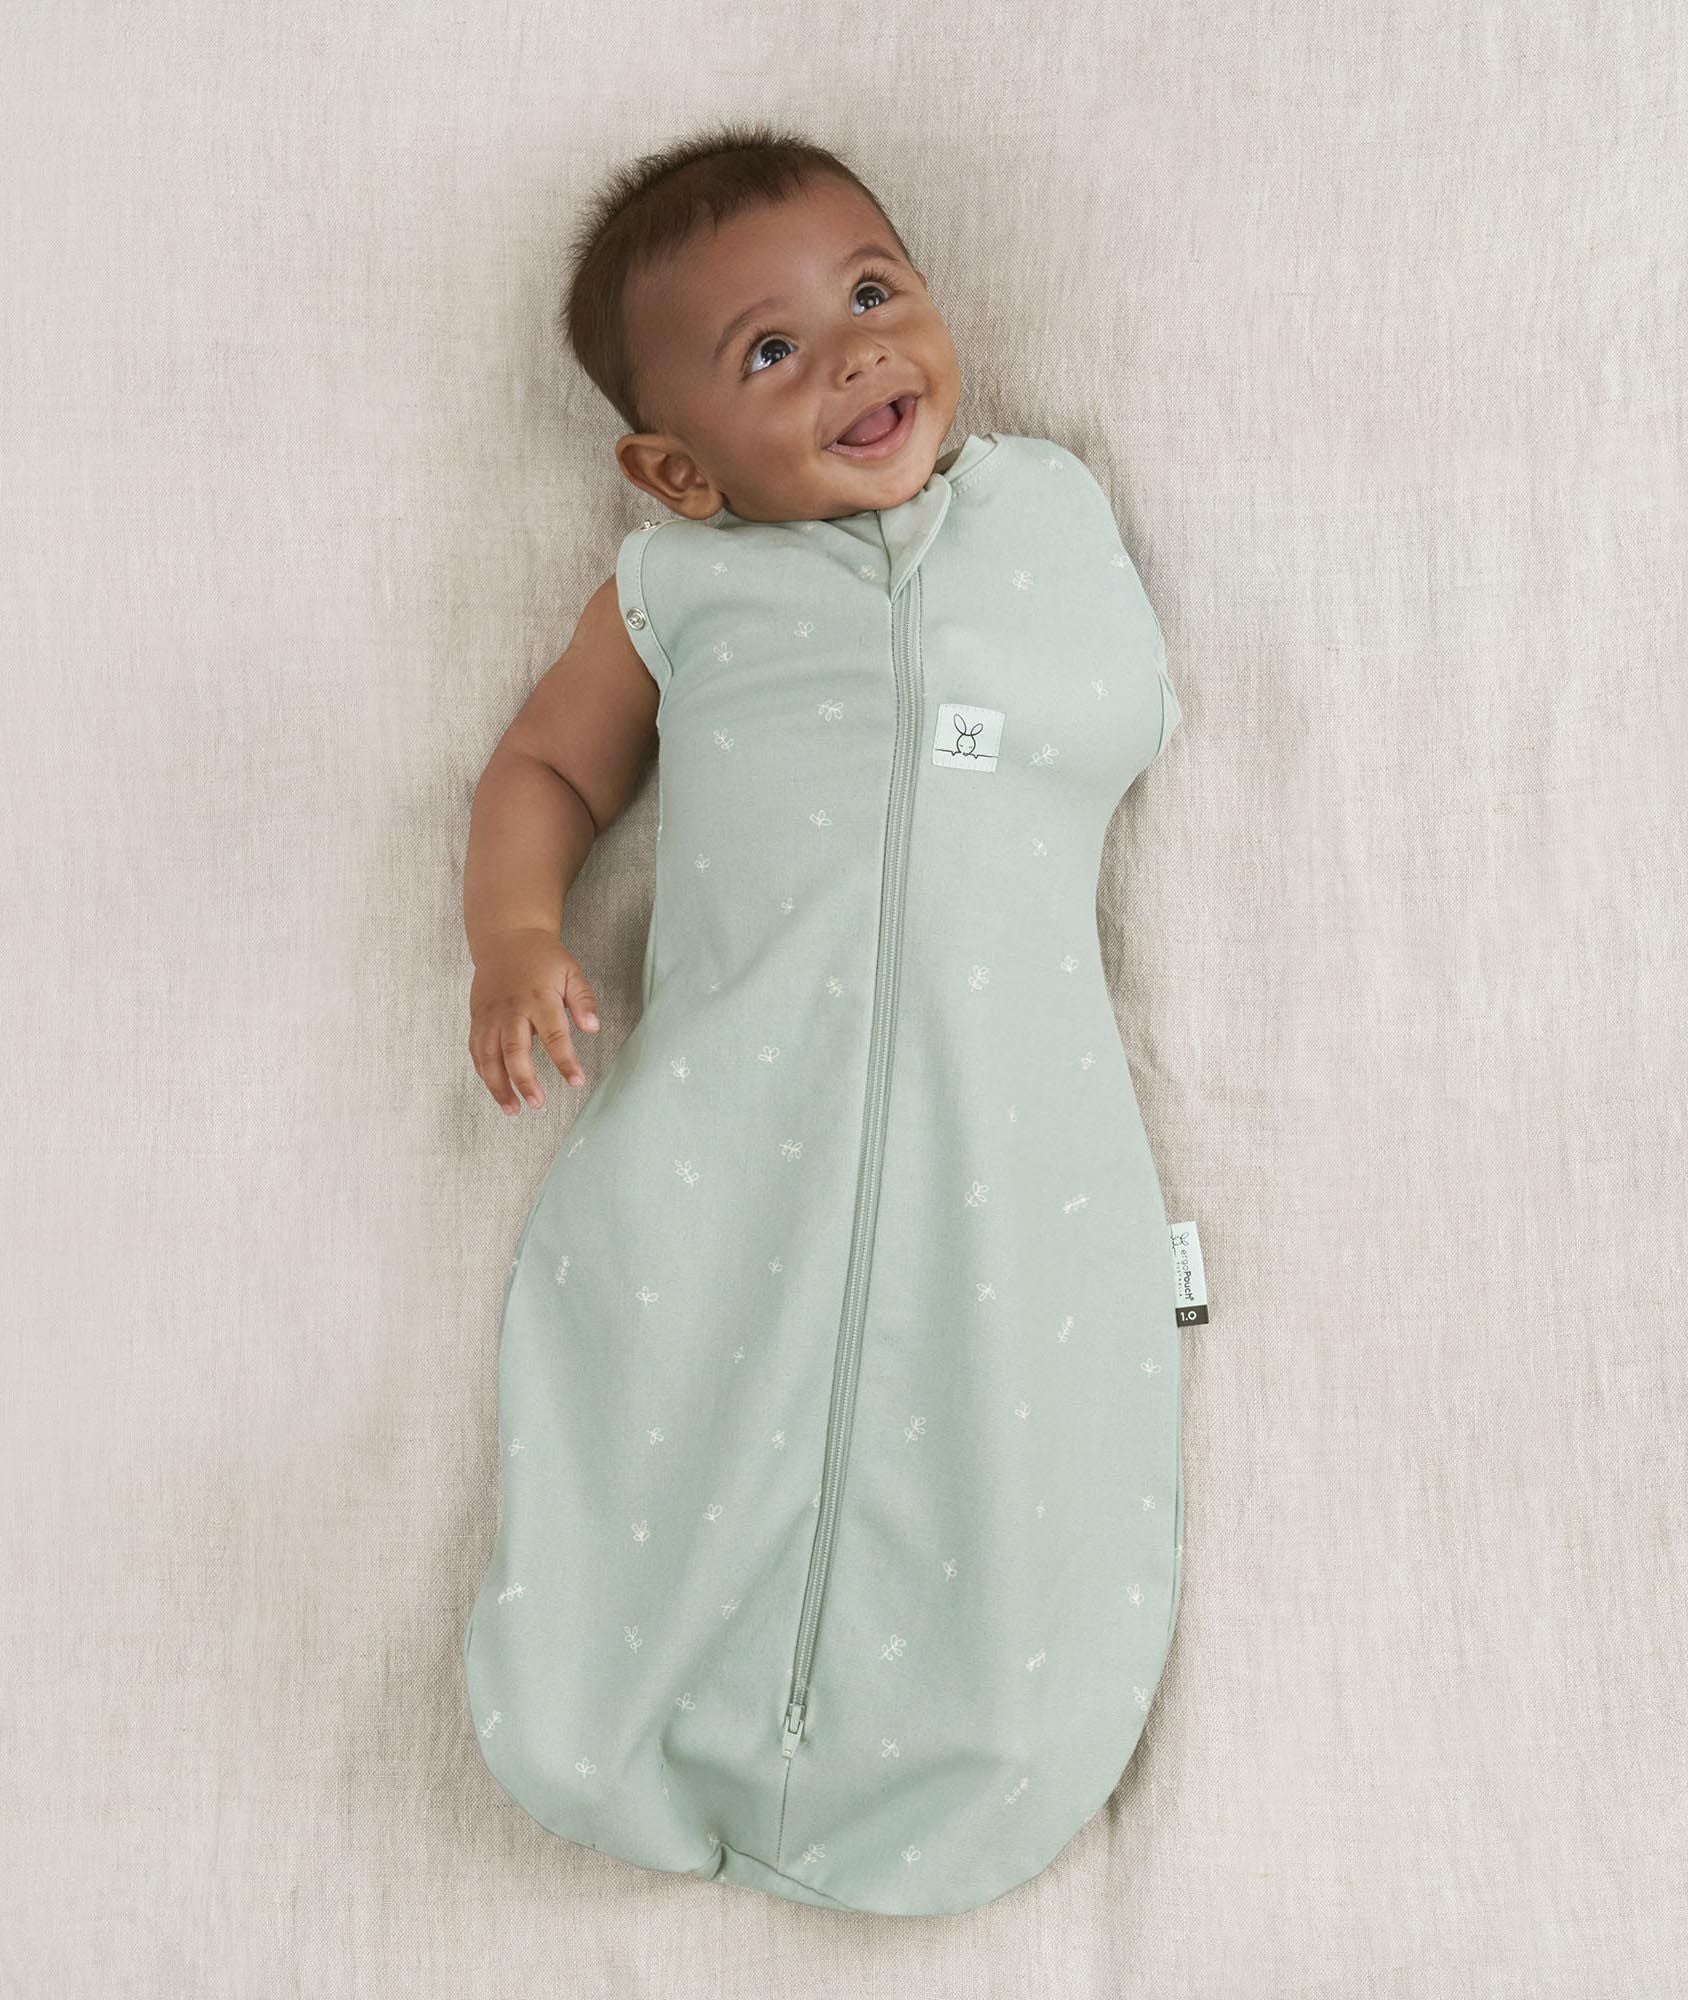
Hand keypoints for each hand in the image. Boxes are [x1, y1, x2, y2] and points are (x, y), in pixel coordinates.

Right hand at [468, 927, 600, 1115]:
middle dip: (525, 1081)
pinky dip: (483, 1072)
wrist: (507, 937)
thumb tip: (593, 1028)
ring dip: (498, 1085)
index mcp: (539, 998)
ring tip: (512, 1109)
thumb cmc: (543, 958)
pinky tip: (496, 1089)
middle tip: (538, 1103)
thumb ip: (584, 1001)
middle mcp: (511, 1010)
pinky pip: (476, 1050)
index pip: (555, 1036)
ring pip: (488, 1056)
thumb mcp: (572, 972)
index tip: (576, 1081)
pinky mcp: (477, 1018)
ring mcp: (490, 1015)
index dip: (566, 1062)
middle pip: (515, 1051)